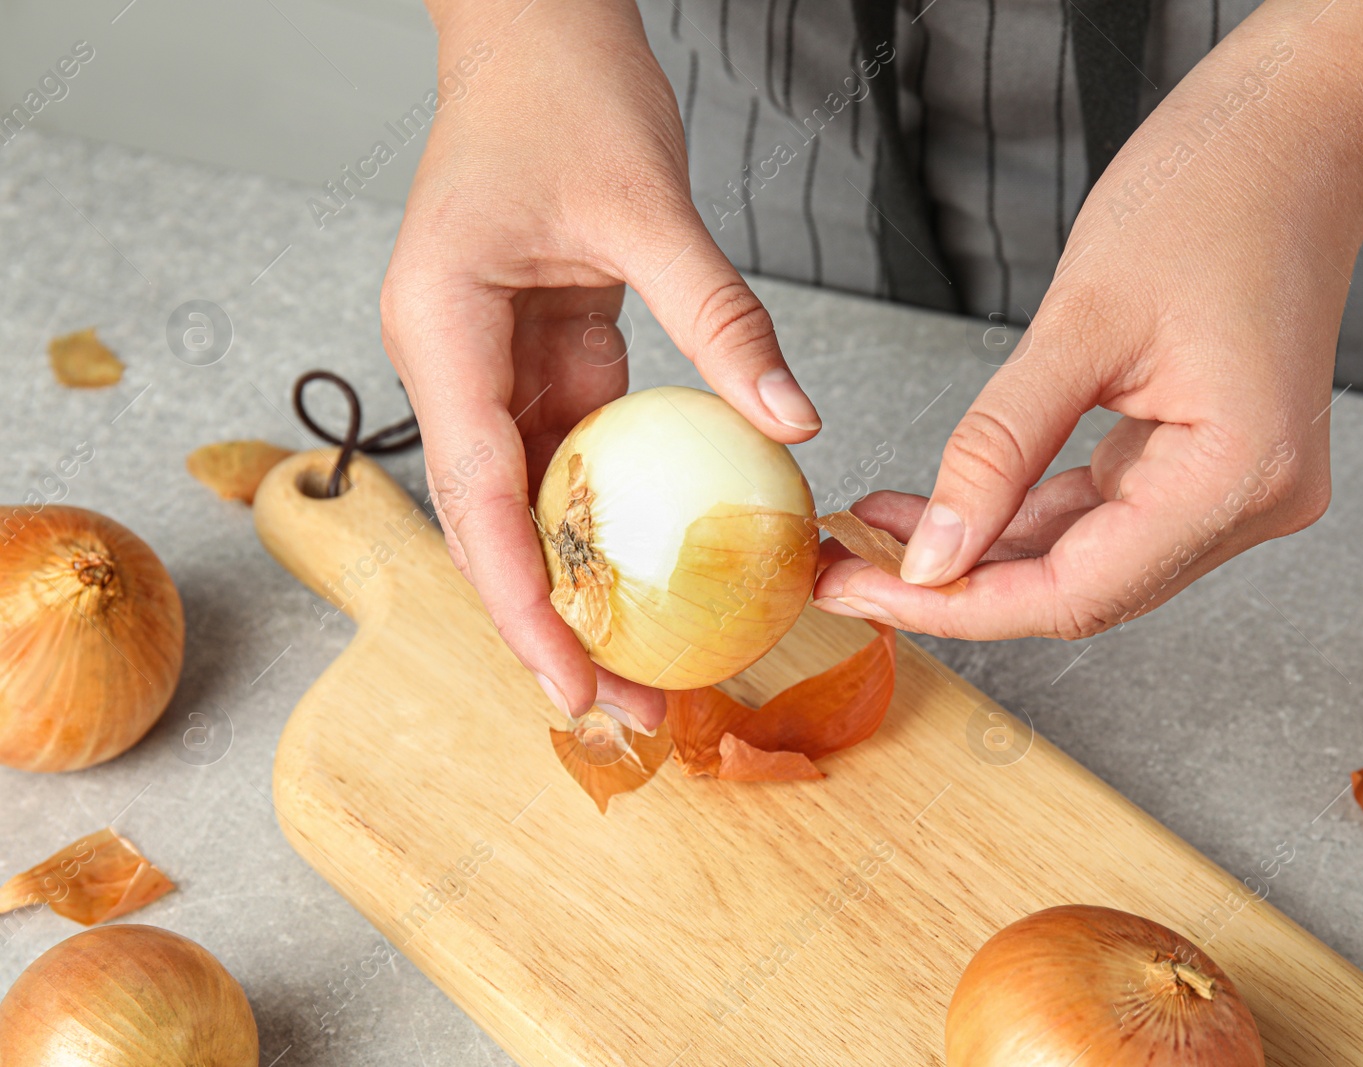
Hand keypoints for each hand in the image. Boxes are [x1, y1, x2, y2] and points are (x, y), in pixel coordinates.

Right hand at [381, 0, 819, 727]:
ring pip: (534, 500)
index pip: (475, 491)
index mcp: (442, 328)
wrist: (536, 33)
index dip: (521, 600)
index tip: (573, 680)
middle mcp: (454, 360)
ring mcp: (493, 362)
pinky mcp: (541, 354)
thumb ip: (720, 319)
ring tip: (655, 657)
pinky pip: (578, 451)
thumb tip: (794, 427)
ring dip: (588, 580)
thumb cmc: (565, 92)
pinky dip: (620, 512)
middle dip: (554, 621)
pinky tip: (667, 564)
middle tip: (630, 705)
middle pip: (496, 521)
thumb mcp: (650, 206)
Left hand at [814, 19, 1351, 638]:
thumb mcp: (1080, 324)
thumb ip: (999, 448)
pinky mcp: (1211, 463)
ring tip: (881, 533)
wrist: (1293, 137)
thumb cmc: (1209, 196)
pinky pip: (1104, 513)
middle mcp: (1254, 502)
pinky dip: (1024, 513)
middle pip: (1081, 588)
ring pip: (1086, 558)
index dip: (962, 605)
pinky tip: (948, 505)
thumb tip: (933, 553)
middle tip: (851, 571)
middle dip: (961, 586)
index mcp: (1238, 477)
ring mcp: (1237, 488)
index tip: (867, 592)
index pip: (1077, 591)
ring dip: (984, 552)